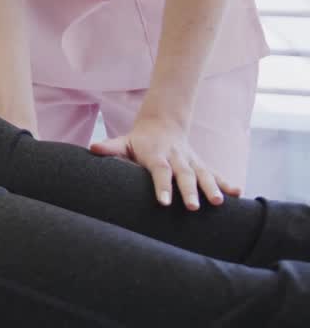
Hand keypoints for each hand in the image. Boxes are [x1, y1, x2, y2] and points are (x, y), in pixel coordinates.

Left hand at [90, 116, 238, 209]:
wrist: (162, 122)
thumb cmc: (139, 139)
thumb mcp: (124, 141)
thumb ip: (110, 147)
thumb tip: (92, 148)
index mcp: (156, 155)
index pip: (160, 171)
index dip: (162, 186)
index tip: (164, 202)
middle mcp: (176, 157)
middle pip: (184, 174)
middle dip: (189, 191)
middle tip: (193, 207)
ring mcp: (191, 160)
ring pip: (203, 174)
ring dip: (211, 187)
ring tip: (219, 202)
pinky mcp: (201, 164)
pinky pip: (215, 173)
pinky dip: (226, 182)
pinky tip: (238, 193)